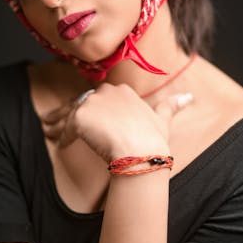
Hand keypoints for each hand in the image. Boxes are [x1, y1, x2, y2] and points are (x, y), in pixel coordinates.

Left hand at [41, 83, 192, 162]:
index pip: (101, 98)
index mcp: (123, 91)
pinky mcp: (81, 116)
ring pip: (72, 114)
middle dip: (74, 115)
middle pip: (84, 103)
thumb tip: (190, 97)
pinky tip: (62, 146)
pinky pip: (68, 128)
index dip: (95, 111)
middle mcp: (107, 91)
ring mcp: (93, 102)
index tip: (92, 123)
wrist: (142, 151)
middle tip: (64, 126)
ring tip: (52, 131)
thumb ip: (172, 106)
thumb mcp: (163, 119)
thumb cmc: (153, 140)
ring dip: (61, 124)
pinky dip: (64, 137)